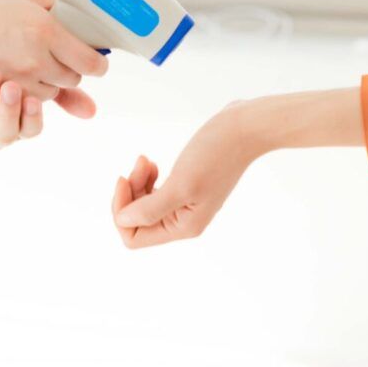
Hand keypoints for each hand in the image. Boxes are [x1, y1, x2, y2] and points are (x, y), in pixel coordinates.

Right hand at [0, 0, 106, 114]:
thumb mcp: (30, 3)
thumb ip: (69, 17)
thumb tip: (98, 41)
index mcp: (45, 31)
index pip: (91, 63)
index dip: (96, 63)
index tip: (93, 61)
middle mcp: (34, 59)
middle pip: (73, 79)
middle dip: (67, 69)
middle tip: (50, 54)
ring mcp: (17, 82)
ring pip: (52, 94)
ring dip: (46, 83)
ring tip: (26, 62)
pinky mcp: (2, 99)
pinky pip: (30, 105)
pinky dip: (27, 94)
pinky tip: (14, 77)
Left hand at [0, 70, 58, 149]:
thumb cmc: (2, 64)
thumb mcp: (36, 73)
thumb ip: (62, 89)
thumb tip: (92, 111)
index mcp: (19, 122)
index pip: (31, 129)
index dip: (31, 116)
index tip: (35, 99)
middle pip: (6, 133)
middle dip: (8, 110)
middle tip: (11, 86)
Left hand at [111, 105, 259, 247]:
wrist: (245, 129)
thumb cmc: (216, 155)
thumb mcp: (181, 184)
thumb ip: (150, 209)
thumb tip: (123, 221)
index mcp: (183, 227)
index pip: (134, 237)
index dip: (121, 211)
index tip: (124, 180)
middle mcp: (184, 221)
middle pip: (136, 221)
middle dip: (130, 193)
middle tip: (140, 165)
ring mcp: (186, 204)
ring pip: (143, 204)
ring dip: (138, 182)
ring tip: (146, 160)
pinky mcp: (187, 187)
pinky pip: (155, 192)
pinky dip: (147, 177)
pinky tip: (153, 163)